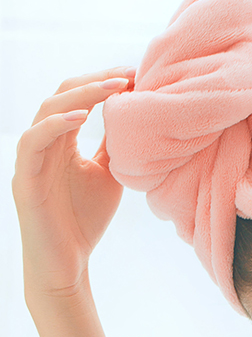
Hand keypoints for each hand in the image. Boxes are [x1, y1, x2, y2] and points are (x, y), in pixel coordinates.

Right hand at [12, 68, 134, 336]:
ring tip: (112, 87)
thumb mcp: (110, 176)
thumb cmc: (85, 218)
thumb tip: (141, 122)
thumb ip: (116, 149)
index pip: (79, 99)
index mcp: (62, 141)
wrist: (68, 262)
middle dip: (95, 81)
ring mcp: (31, 160)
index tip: (137, 75)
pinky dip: (54, 125)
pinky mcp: (25, 179)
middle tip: (129, 74)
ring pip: (46, 112)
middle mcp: (44, 143)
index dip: (104, 83)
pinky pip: (32, 143)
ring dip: (80, 96)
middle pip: (62, 95)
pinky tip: (80, 116)